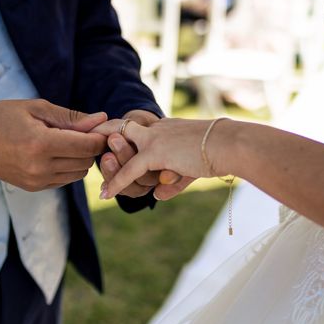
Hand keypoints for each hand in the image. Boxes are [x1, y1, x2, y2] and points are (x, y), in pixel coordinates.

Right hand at [0, 99, 107, 190]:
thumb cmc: (2, 116)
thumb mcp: (37, 108)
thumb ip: (72, 117)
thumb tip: (102, 119)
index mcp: (41, 144)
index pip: (88, 146)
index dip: (99, 136)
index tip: (97, 126)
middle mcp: (40, 167)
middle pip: (86, 162)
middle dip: (90, 147)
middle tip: (82, 131)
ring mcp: (36, 180)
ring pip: (78, 174)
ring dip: (80, 158)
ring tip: (68, 141)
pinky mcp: (32, 187)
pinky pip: (64, 180)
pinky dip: (67, 167)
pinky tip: (56, 152)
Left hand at [93, 118, 234, 199]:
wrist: (231, 145)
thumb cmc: (220, 152)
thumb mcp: (191, 168)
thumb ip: (173, 181)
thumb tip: (159, 196)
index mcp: (166, 127)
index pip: (138, 127)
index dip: (124, 133)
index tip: (109, 138)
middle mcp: (157, 128)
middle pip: (124, 129)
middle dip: (105, 134)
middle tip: (92, 142)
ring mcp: (154, 138)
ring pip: (122, 146)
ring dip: (108, 159)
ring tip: (97, 170)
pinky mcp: (155, 152)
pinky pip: (130, 170)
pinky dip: (117, 182)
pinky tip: (105, 193)